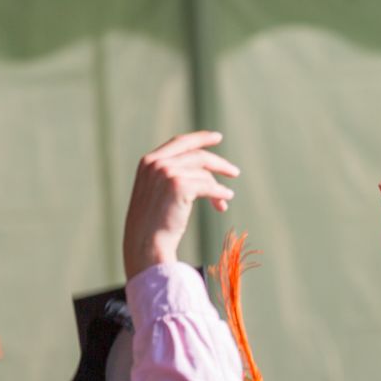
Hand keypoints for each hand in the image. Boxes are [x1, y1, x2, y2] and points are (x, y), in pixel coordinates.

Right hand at [122, 132, 238, 278]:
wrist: (145, 243)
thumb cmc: (152, 225)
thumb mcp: (157, 193)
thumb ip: (173, 177)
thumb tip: (207, 174)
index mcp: (148, 162)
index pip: (179, 143)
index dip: (200, 138)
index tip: (217, 137)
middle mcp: (156, 163)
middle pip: (197, 155)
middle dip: (219, 163)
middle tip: (234, 172)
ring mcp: (166, 172)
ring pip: (204, 173)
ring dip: (218, 187)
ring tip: (226, 199)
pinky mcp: (179, 185)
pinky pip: (208, 186)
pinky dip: (220, 193)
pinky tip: (226, 199)